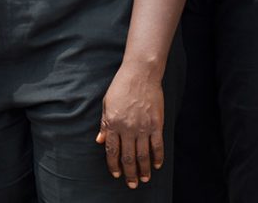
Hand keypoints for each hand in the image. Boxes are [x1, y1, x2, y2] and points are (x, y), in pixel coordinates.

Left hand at [96, 65, 164, 188]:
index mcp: (113, 123)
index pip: (112, 151)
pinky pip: (158, 145)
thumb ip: (104, 124)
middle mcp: (128, 128)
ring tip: (144, 179)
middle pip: (128, 156)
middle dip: (130, 173)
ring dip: (144, 169)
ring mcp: (143, 127)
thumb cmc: (121, 87)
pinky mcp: (157, 124)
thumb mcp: (107, 104)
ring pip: (144, 155)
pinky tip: (156, 165)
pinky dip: (158, 157)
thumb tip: (100, 141)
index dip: (114, 165)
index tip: (116, 174)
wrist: (141, 74)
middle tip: (131, 184)